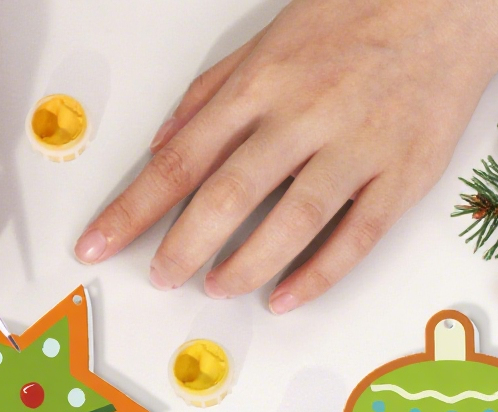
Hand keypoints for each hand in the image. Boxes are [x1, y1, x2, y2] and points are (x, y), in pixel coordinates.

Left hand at [74, 0, 497, 311]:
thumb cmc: (353, 17)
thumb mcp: (266, 40)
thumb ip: (209, 96)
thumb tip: (160, 147)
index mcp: (261, 85)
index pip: (180, 160)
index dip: (132, 210)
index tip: (96, 245)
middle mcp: (304, 116)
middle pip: (227, 195)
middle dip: (182, 246)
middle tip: (160, 278)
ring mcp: (356, 147)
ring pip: (291, 221)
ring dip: (245, 265)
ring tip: (216, 287)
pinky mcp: (402, 174)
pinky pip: (354, 237)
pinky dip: (316, 275)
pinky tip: (283, 298)